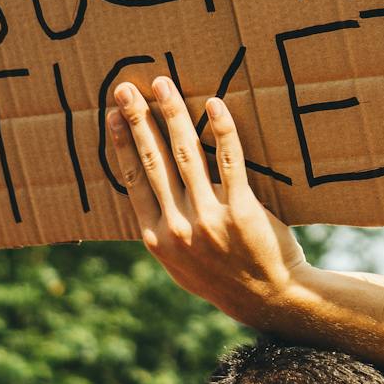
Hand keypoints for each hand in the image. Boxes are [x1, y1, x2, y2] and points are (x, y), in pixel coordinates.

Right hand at [106, 78, 306, 323]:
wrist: (269, 298)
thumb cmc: (223, 277)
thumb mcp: (179, 265)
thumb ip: (162, 232)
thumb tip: (146, 197)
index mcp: (157, 239)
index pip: (133, 181)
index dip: (122, 144)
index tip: (114, 115)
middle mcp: (178, 228)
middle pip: (153, 161)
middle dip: (138, 120)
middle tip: (127, 89)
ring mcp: (209, 219)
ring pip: (185, 154)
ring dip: (172, 114)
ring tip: (163, 85)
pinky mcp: (241, 211)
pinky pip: (229, 161)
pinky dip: (221, 130)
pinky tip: (214, 105)